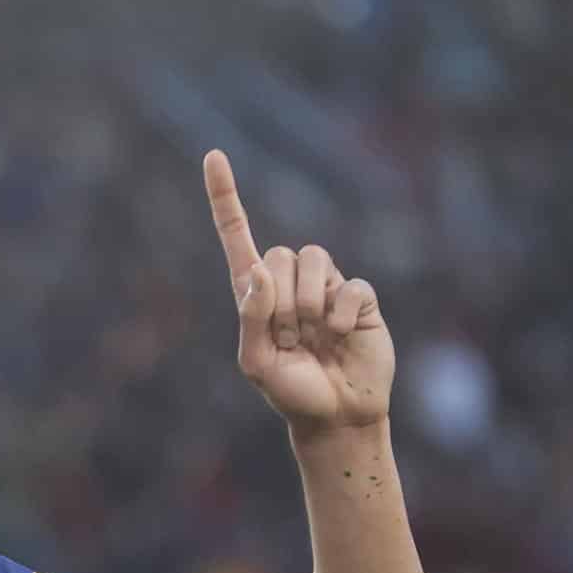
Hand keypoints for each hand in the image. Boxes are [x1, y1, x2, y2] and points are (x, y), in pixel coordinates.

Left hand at [203, 150, 393, 432]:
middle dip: (281, 301)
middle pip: (279, 254)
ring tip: (313, 336)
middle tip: (290, 338)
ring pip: (313, 259)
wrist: (336, 415)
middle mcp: (289, 283)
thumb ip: (251, 317)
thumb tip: (260, 271)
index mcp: (255, 294)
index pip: (237, 235)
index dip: (225, 197)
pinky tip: (340, 335)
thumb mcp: (256, 363)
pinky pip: (348, 286)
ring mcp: (326, 287)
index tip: (213, 156)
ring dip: (307, 303)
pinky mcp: (359, 298)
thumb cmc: (290, 391)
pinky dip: (340, 313)